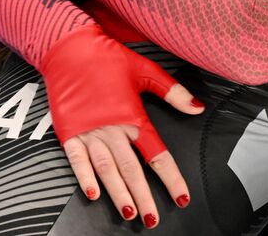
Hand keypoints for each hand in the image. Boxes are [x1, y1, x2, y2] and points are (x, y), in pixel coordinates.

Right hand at [40, 26, 202, 223]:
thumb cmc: (109, 58)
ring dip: (118, 193)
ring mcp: (90, 131)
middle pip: (132, 169)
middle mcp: (113, 128)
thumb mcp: (146, 70)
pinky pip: (77, 160)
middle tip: (152, 219)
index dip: (171, 177)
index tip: (181, 197)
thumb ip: (173, 92)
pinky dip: (84, 177)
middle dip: (144, 196)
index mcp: (133, 116)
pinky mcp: (69, 131)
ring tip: (128, 212)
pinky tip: (92, 194)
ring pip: (107, 169)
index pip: (157, 153)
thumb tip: (197, 108)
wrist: (71, 48)